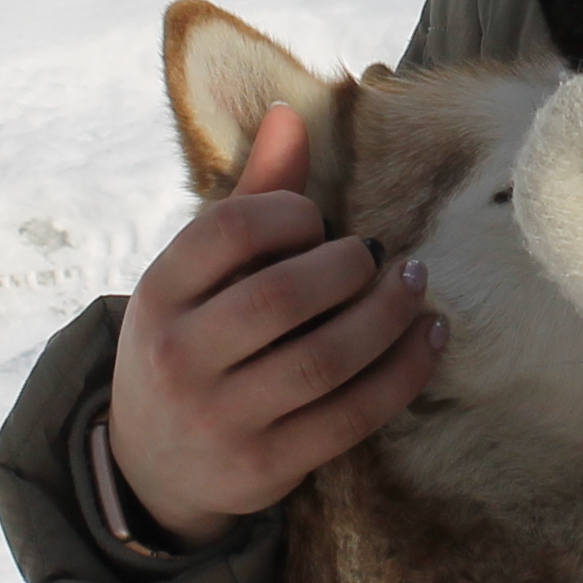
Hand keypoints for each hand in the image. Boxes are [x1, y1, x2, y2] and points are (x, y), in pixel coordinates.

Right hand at [107, 102, 444, 545]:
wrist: (153, 466)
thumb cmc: (192, 343)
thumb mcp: (199, 276)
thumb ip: (250, 199)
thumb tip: (290, 115)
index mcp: (158, 295)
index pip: (228, 232)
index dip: (290, 213)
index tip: (317, 222)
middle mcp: (179, 358)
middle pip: (282, 297)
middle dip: (349, 268)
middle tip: (379, 257)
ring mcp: (220, 419)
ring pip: (325, 360)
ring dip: (387, 316)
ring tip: (416, 286)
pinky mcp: (264, 467)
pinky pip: (350, 416)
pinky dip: (402, 373)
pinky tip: (429, 337)